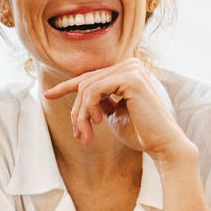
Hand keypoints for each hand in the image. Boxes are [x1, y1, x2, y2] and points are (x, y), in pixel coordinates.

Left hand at [44, 57, 193, 164]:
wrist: (162, 145)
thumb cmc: (140, 133)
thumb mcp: (114, 114)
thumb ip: (100, 102)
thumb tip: (80, 96)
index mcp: (126, 71)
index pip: (90, 78)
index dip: (66, 86)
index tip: (48, 95)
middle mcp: (130, 65)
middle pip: (85, 83)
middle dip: (76, 111)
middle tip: (80, 135)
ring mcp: (131, 68)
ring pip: (86, 88)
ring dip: (81, 115)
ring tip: (86, 135)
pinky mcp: (130, 78)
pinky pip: (93, 90)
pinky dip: (89, 109)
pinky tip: (99, 122)